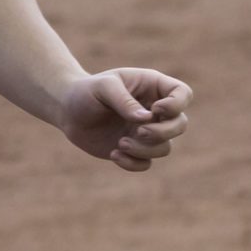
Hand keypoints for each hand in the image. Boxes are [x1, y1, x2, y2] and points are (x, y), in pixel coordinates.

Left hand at [57, 66, 192, 170]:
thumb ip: (124, 101)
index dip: (176, 105)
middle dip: (162, 132)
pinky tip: (113, 154)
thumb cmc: (86, 92)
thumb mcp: (103, 88)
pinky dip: (133, 163)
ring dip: (145, 149)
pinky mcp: (134, 150)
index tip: (154, 109)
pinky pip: (146, 163)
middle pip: (180, 125)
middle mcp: (154, 111)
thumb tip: (147, 119)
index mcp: (152, 87)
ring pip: (165, 148)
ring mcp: (145, 132)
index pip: (183, 94)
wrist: (67, 110)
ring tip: (120, 143)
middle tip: (138, 131)